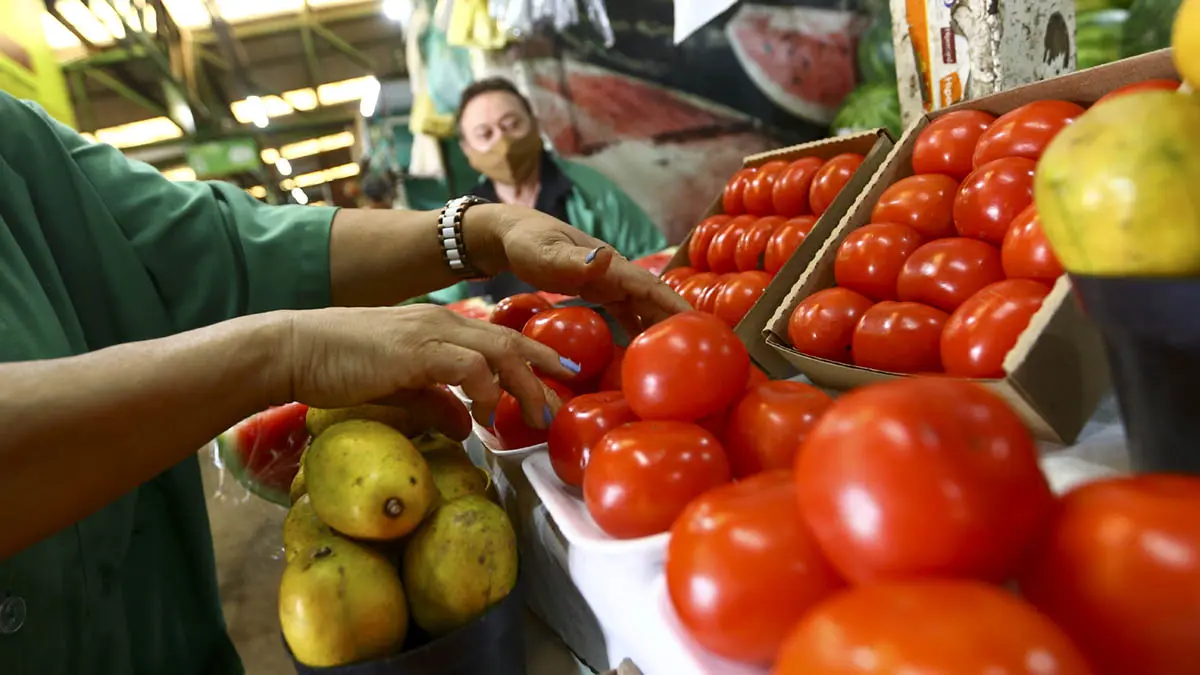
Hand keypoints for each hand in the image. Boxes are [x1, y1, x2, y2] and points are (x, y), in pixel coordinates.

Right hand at [271, 305, 576, 437]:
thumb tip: (466, 427)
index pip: (499, 338)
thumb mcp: (397, 388)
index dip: (534, 356)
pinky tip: (489, 413)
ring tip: (537, 414)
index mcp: (439, 327)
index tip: (559, 378)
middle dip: (543, 368)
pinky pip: (467, 364)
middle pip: (509, 341)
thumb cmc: (339, 366)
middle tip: (565, 396)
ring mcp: (429, 332)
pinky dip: (486, 387)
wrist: (293, 348)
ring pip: (497, 350)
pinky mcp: (415, 350)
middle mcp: (442, 322)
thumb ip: (434, 402)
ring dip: (524, 383)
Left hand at [468, 205, 690, 335]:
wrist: (510, 235)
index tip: (699, 326)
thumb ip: (572, 259)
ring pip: (643, 306)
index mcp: (610, 264)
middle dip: (678, 320)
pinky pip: (625, 313)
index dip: (675, 306)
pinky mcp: (598, 291)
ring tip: (680, 355)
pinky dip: (637, 329)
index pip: (651, 287)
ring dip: (661, 326)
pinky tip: (642, 351)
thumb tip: (605, 257)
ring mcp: (608, 281)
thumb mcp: (545, 253)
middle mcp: (615, 272)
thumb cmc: (526, 242)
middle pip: (654, 299)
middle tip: (701, 349)